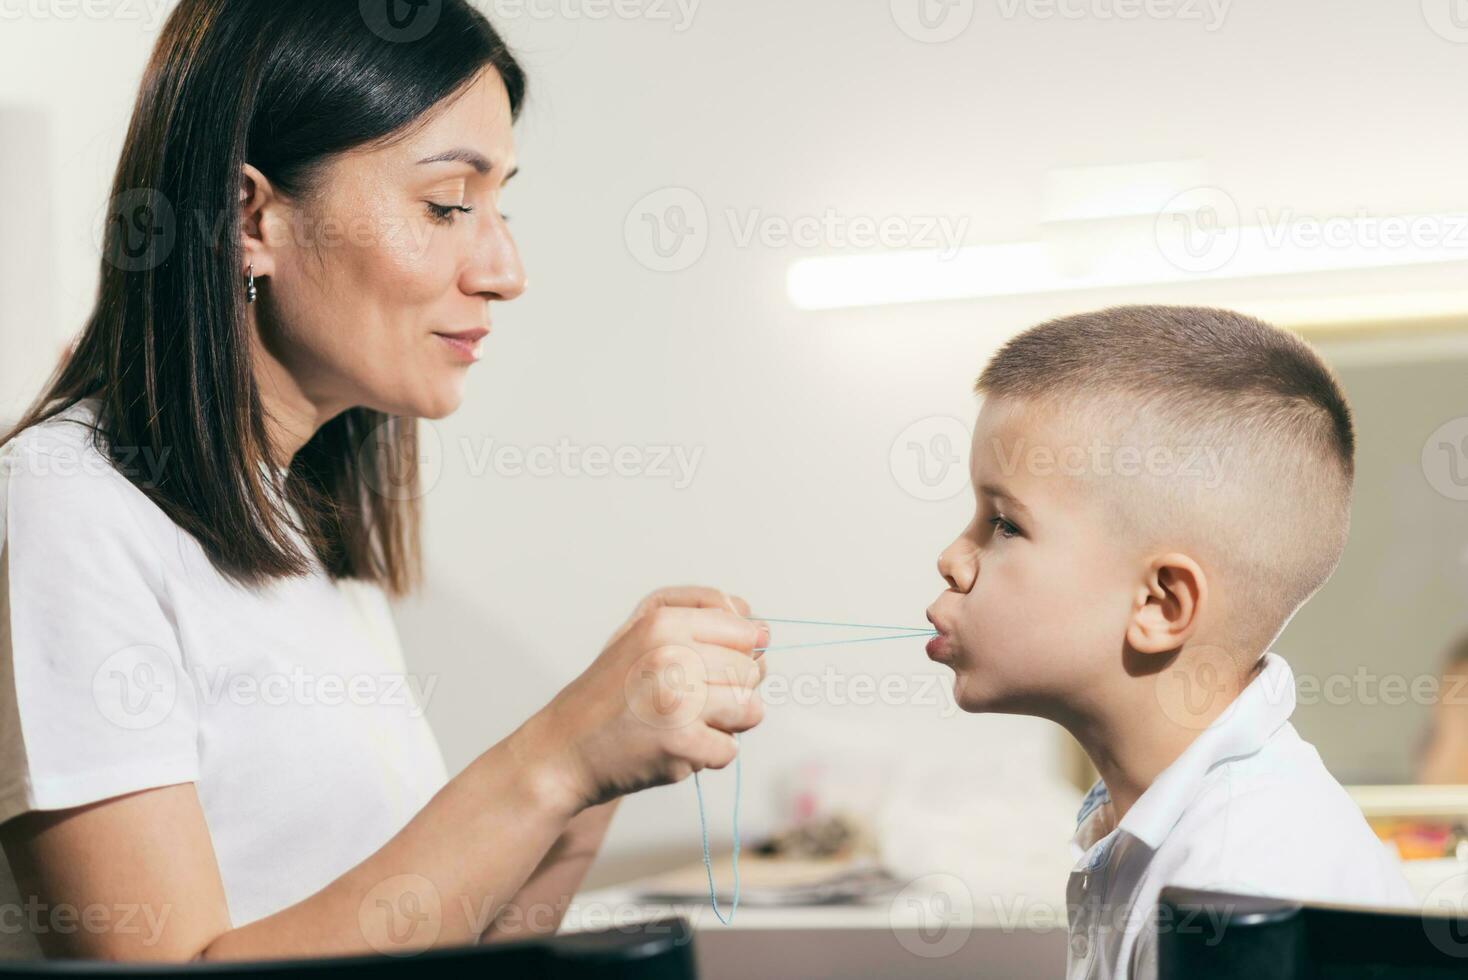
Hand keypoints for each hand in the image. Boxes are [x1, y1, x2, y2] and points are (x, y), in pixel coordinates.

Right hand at [532, 587, 768, 811]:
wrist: (562, 751)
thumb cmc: (611, 690)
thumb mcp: (643, 632)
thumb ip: (702, 614)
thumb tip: (763, 629)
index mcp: (664, 622)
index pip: (747, 630)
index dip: (736, 654)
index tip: (706, 668)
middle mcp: (671, 654)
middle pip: (752, 672)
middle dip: (730, 692)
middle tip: (687, 703)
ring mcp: (677, 700)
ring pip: (751, 710)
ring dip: (725, 725)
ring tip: (685, 724)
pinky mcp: (680, 742)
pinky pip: (730, 750)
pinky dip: (707, 756)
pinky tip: (673, 748)